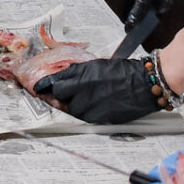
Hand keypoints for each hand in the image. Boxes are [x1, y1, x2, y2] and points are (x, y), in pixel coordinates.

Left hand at [32, 57, 162, 123]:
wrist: (146, 84)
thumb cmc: (125, 71)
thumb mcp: (97, 65)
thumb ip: (78, 72)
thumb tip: (63, 76)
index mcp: (83, 75)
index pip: (55, 82)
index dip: (45, 86)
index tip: (38, 88)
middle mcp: (85, 91)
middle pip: (60, 98)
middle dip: (60, 96)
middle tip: (63, 93)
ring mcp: (93, 106)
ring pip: (72, 110)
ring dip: (73, 105)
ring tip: (83, 99)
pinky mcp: (102, 118)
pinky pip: (86, 117)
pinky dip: (86, 112)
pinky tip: (93, 105)